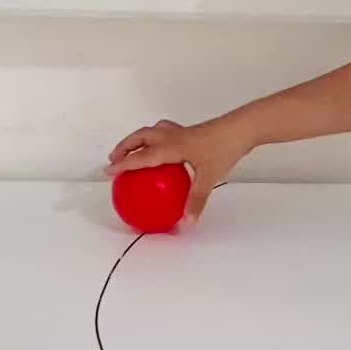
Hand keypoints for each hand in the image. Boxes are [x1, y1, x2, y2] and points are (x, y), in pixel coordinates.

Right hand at [106, 115, 250, 222]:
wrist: (242, 127)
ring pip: (152, 132)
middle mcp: (173, 136)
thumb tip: (187, 222)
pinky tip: (164, 151)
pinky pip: (166, 133)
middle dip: (124, 147)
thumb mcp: (209, 178)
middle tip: (114, 159)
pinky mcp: (191, 132)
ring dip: (138, 140)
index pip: (141, 156)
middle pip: (141, 137)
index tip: (108, 170)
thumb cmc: (225, 148)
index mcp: (172, 147)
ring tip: (132, 151)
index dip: (123, 163)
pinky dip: (157, 139)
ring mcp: (182, 132)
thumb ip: (196, 201)